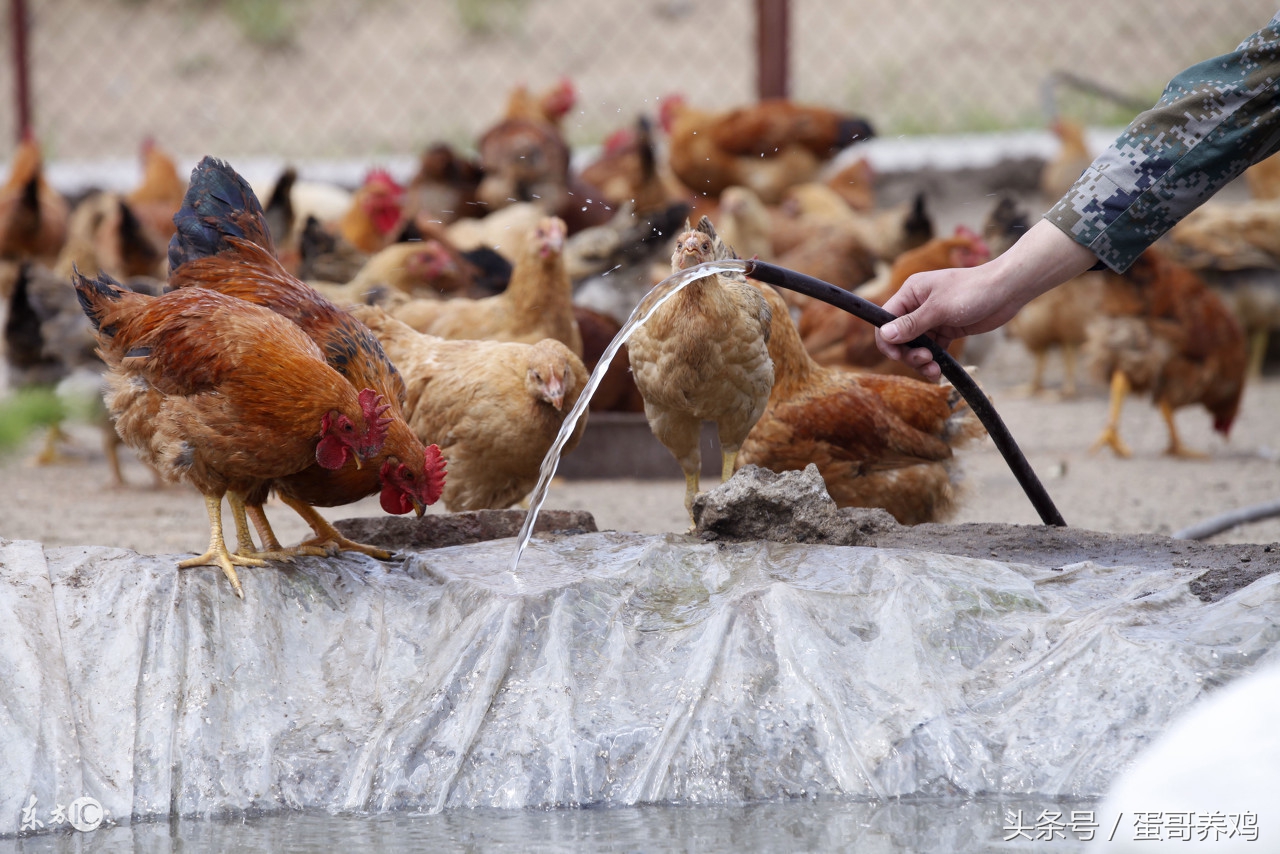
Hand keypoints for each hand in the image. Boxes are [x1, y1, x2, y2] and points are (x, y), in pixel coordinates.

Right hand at [875, 219, 1098, 380]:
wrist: (1007, 290)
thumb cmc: (973, 291)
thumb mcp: (939, 308)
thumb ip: (912, 324)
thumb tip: (885, 334)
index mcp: (911, 293)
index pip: (886, 320)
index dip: (888, 340)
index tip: (899, 355)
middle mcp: (918, 305)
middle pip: (900, 337)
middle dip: (909, 353)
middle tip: (925, 360)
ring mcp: (932, 319)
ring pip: (916, 346)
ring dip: (921, 361)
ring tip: (934, 369)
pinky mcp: (947, 329)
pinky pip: (933, 349)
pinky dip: (934, 361)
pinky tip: (939, 371)